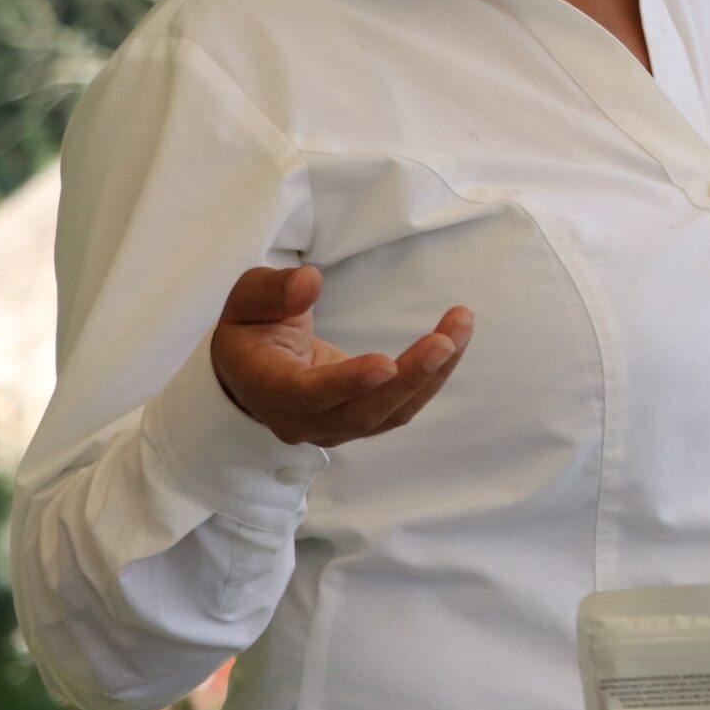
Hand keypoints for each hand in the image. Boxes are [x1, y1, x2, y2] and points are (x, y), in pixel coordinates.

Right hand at [209, 264, 473, 446]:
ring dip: (432, 374)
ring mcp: (333, 427)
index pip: (306, 394)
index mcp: (264, 385)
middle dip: (408, 378)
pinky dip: (433, 376)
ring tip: (461, 326)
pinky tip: (456, 340)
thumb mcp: (247, 299)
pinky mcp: (362, 421)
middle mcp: (299, 419)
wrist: (253, 372)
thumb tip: (309, 281)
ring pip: (391, 413)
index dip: (347, 383)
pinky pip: (403, 406)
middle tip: (446, 340)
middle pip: (361, 412)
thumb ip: (272, 290)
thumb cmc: (253, 328)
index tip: (386, 363)